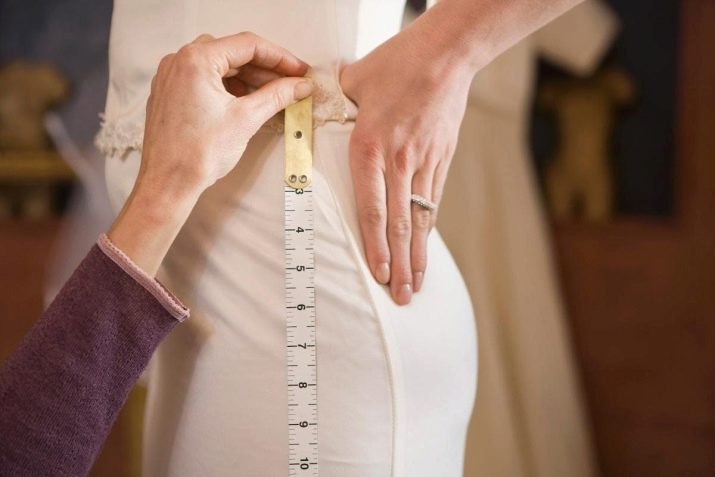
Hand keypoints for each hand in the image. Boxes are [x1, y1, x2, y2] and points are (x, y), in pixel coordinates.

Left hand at [141, 32, 312, 193]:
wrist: (168, 183)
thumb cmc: (198, 154)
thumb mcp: (246, 119)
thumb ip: (277, 96)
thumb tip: (300, 85)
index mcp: (196, 60)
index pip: (247, 45)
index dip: (280, 57)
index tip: (299, 70)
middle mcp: (179, 61)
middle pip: (233, 52)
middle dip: (265, 68)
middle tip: (290, 82)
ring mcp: (171, 77)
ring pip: (219, 65)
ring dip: (247, 77)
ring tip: (273, 94)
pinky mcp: (170, 93)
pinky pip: (204, 79)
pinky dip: (228, 86)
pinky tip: (246, 101)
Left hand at [339, 27, 472, 304]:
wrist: (447, 52)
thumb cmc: (398, 62)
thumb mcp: (355, 79)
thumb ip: (330, 100)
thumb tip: (306, 102)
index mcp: (370, 146)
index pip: (372, 206)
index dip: (375, 244)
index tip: (379, 273)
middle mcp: (399, 161)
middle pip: (400, 223)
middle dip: (400, 264)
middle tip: (401, 297)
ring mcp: (424, 162)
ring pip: (420, 218)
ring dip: (419, 255)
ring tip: (416, 285)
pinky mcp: (442, 157)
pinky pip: (434, 200)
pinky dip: (430, 229)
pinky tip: (426, 249)